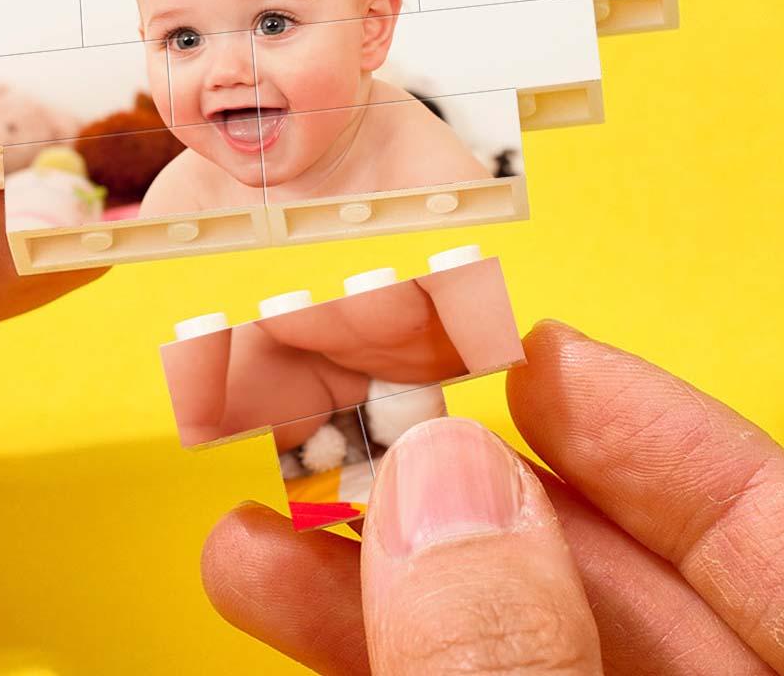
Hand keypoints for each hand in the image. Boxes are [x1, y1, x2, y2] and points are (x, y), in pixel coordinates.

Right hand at [201, 321, 781, 674]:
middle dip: (468, 492)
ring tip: (266, 516)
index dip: (659, 435)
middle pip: (611, 579)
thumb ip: (516, 659)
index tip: (544, 355)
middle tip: (366, 421)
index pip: (771, 531)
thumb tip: (444, 486)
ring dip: (379, 571)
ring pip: (511, 636)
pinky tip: (280, 590)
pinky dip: (368, 647)